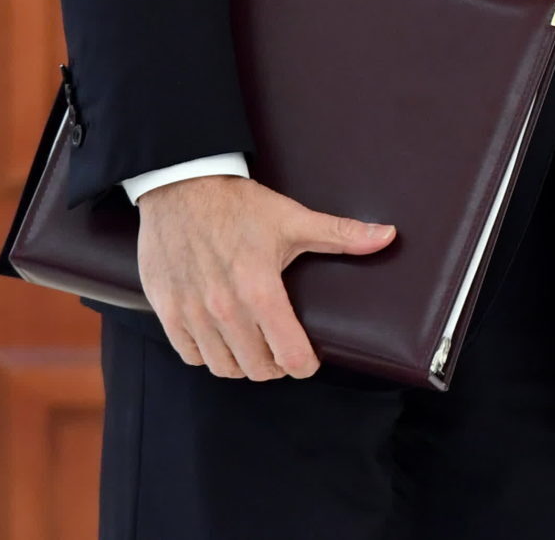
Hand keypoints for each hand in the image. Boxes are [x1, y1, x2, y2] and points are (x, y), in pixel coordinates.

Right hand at [135, 174, 394, 379]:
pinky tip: (221, 341)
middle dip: (276, 367)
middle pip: (256, 369)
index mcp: (259, 289)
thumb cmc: (239, 204)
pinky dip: (207, 355)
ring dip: (242, 365)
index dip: (304, 365)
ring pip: (223, 367)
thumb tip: (388, 236)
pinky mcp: (166, 310)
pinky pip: (189, 355)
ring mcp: (191, 313)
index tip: (309, 361)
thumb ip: (342, 234)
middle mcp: (224, 308)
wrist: (182, 185)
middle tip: (283, 352)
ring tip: (255, 350)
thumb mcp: (293, 219)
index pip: (289, 354)